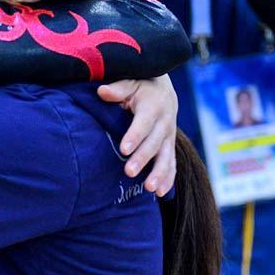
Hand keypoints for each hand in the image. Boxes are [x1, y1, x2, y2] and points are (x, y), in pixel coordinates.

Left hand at [97, 74, 177, 195]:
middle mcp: (165, 122)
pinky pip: (172, 164)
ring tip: (150, 189)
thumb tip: (102, 91)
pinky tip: (161, 193)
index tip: (124, 149)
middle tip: (129, 172)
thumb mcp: (130, 82)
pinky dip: (168, 179)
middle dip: (143, 159)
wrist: (163, 89)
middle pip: (154, 143)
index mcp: (153, 106)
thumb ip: (117, 89)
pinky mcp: (170, 146)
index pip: (144, 123)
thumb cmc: (140, 85)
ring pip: (166, 157)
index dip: (134, 136)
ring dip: (159, 174)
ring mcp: (169, 136)